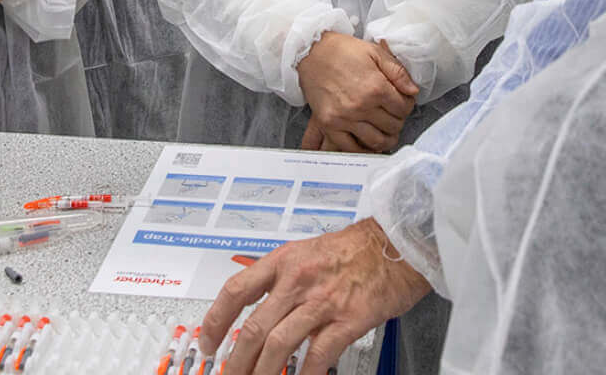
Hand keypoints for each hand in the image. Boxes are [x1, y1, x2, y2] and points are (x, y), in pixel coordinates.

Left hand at [198, 219, 431, 374]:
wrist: (397, 243)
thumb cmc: (356, 248)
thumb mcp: (308, 251)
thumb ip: (282, 277)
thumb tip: (258, 306)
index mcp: (283, 261)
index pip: (236, 291)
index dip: (216, 321)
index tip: (208, 342)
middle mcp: (297, 281)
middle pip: (254, 327)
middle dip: (237, 360)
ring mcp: (322, 302)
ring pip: (279, 345)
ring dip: (263, 372)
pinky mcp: (348, 320)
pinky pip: (318, 355)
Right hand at [295, 33, 419, 152]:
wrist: (310, 52)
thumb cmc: (342, 50)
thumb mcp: (374, 52)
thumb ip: (397, 71)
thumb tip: (413, 91)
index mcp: (376, 87)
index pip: (403, 108)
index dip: (407, 105)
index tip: (402, 102)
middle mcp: (361, 105)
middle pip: (393, 126)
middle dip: (398, 121)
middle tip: (394, 115)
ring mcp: (344, 118)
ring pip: (376, 141)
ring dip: (386, 138)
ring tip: (386, 132)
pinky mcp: (329, 124)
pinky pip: (351, 147)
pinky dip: (363, 149)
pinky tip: (368, 142)